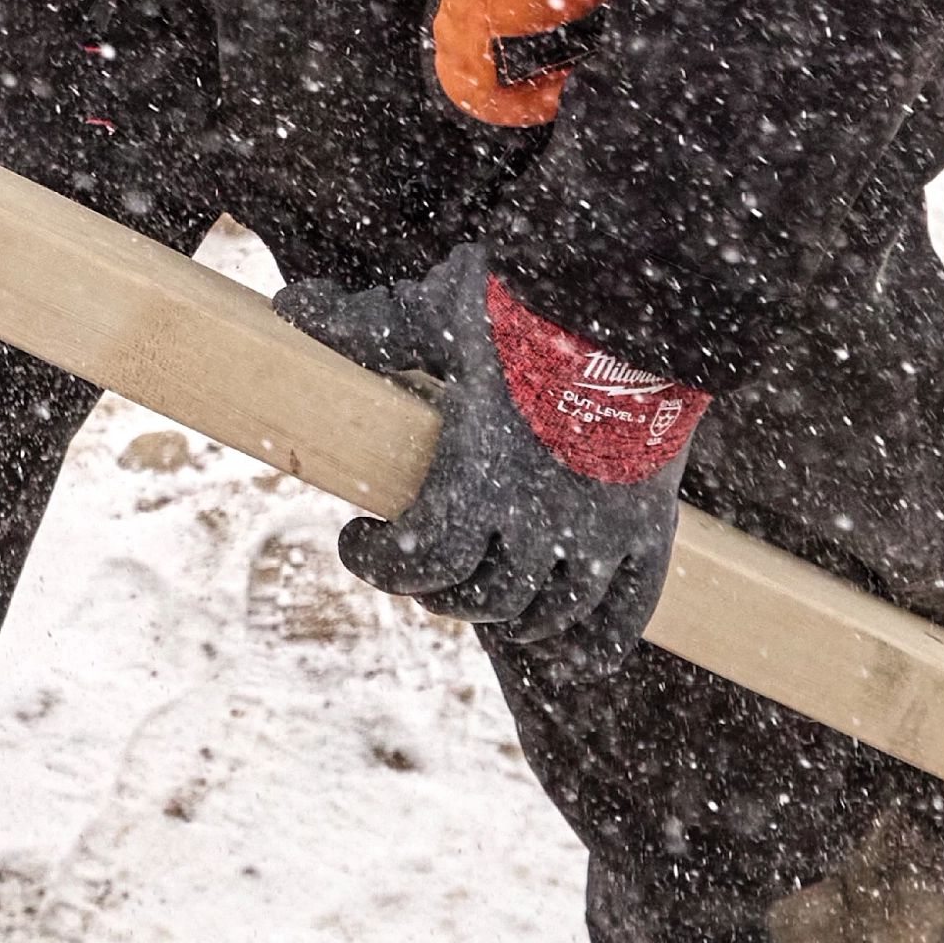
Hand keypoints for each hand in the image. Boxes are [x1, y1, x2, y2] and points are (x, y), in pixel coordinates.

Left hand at [279, 239, 702, 651]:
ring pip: (547, 614)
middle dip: (442, 589)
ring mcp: (599, 530)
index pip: (420, 561)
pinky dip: (596, 642)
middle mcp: (537, 523)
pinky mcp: (649, 523)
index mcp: (477, 479)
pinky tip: (571, 648)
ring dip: (510, 616)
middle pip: (481, 598)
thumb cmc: (529, 300)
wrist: (638, 293)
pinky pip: (625, 612)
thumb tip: (294, 306)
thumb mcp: (441, 310)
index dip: (377, 563)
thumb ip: (370, 325)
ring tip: (491, 592)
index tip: (357, 536)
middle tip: (425, 565)